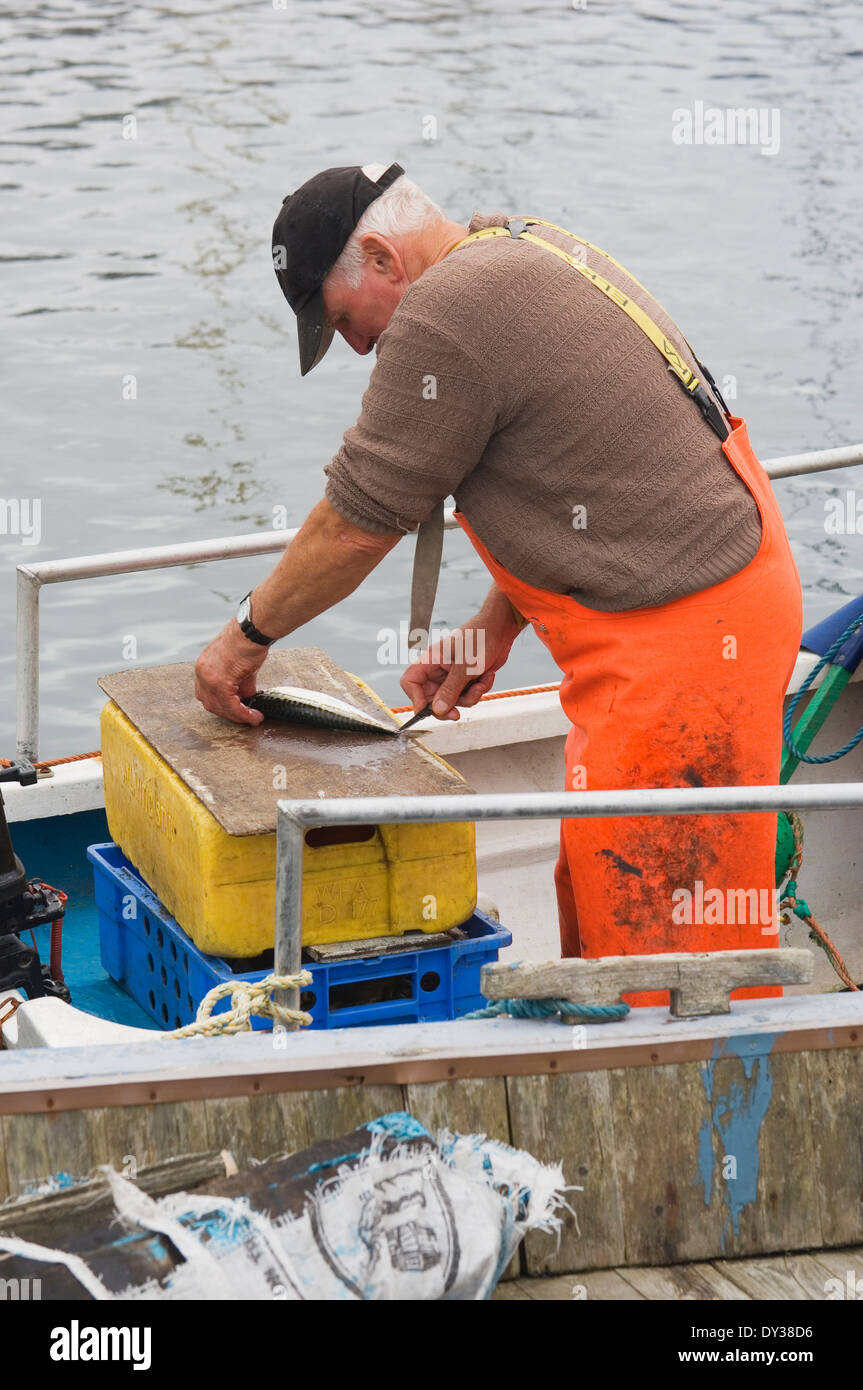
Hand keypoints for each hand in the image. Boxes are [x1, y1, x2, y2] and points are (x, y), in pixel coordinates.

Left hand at [194, 622, 268, 724]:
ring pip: (220, 707)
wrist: (251, 630)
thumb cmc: (248, 640)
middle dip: (229, 712)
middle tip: (245, 716)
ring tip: (253, 718)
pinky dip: (243, 714)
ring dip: (237, 716)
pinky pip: (231, 706)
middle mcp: (202, 671)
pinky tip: (254, 716)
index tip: (236, 708)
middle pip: (210, 703)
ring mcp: (209, 677)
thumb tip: (245, 697)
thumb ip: (240, 683)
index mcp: (204, 665)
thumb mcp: (240, 665)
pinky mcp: (221, 682)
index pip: (207, 693)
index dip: (222, 704)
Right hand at [400, 588, 523, 721]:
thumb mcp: (465, 667)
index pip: (410, 682)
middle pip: (431, 699)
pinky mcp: (466, 680)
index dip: (415, 698)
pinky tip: (487, 676)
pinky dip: (479, 690)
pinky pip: (467, 696)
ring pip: (452, 701)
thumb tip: (437, 710)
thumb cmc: (479, 639)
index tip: (426, 710)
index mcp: (430, 661)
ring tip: (480, 683)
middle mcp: (438, 670)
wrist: (500, 630)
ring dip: (468, 697)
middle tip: (456, 715)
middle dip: (446, 707)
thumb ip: (450, 690)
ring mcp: (452, 676)